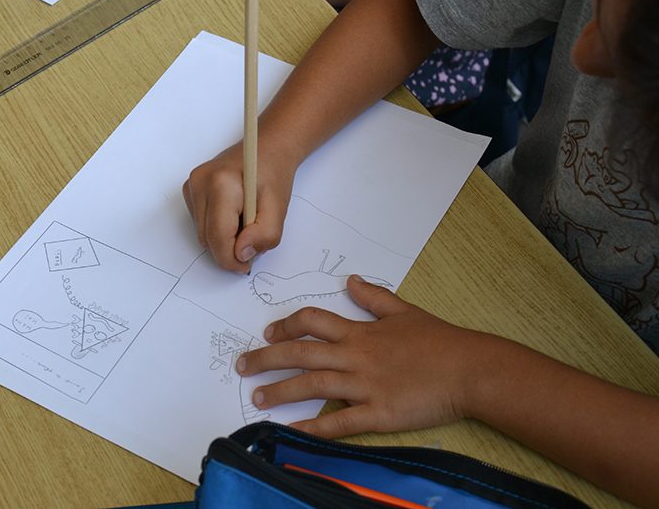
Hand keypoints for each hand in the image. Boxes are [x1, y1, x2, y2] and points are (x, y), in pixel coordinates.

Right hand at [182, 143, 296, 272]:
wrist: (266, 148)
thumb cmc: (273, 174)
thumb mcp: (279, 207)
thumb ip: (265, 234)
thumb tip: (242, 254)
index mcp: (221, 184)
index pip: (217, 237)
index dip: (231, 260)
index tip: (246, 265)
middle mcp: (200, 183)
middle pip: (207, 239)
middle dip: (230, 249)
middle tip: (254, 239)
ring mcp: (191, 185)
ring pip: (202, 234)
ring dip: (224, 238)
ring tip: (245, 222)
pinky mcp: (189, 190)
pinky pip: (201, 224)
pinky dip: (218, 228)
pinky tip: (233, 214)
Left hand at [236, 275, 494, 436]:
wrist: (471, 370)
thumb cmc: (440, 341)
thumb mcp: (405, 311)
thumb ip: (374, 298)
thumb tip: (350, 281)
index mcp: (361, 332)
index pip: (312, 322)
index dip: (286, 326)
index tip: (268, 333)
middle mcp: (356, 356)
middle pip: (301, 353)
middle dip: (266, 358)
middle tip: (242, 365)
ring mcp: (365, 386)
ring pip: (312, 386)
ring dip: (280, 391)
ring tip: (257, 397)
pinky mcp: (379, 413)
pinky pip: (339, 422)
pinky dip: (313, 428)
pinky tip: (291, 432)